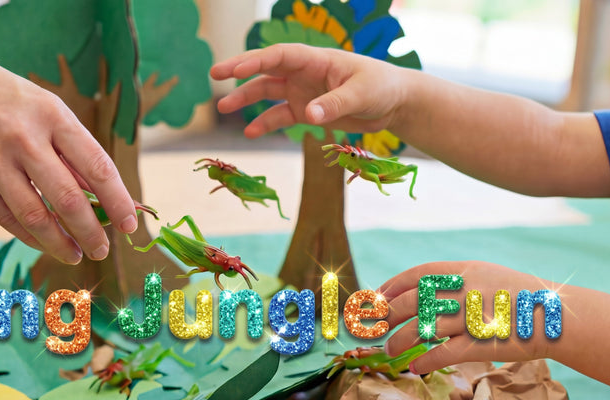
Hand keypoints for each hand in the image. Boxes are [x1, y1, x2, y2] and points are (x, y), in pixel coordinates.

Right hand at [0, 46, 138, 263]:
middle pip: (69, 201)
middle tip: (103, 249)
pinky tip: (44, 243)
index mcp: (51, 114)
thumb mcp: (36, 104)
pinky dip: (29, 236)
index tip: (131, 223)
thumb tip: (96, 193)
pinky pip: (6, 218)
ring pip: (37, 218)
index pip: (97, 167)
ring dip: (62, 244)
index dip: (119, 201)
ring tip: (76, 255)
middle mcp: (24, 139)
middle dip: (93, 233)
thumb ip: (64, 147)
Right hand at [211, 43, 410, 137]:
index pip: (280, 56)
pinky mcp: (306, 111)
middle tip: (215, 74)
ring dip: (246, 99)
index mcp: (317, 61)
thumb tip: (309, 116)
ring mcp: (303, 92)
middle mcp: (304, 73)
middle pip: (266, 68)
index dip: (256, 60)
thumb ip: (334, 104)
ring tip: (224, 108)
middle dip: (240, 70)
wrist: (394, 103)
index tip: (234, 70)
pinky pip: (280, 116)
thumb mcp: (362, 95)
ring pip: (267, 92)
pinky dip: (265, 124)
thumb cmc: (381, 88)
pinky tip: (250, 133)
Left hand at [378, 261, 559, 372]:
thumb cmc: (520, 297)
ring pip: (423, 329)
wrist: (557, 316)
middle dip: (388, 316)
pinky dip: (425, 361)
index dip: (393, 286)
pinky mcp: (482, 343)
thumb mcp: (488, 275)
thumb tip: (422, 291)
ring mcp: (473, 317)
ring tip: (391, 350)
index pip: (418, 275)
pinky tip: (415, 366)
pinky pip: (443, 353)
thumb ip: (457, 281)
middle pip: (413, 302)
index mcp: (466, 271)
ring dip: (401, 341)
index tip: (377, 298)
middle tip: (376, 328)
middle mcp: (466, 291)